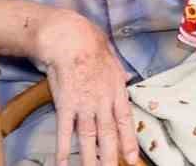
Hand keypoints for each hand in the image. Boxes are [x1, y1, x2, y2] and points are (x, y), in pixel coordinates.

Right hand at [32, 9, 139, 165]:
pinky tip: (63, 164)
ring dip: (90, 159)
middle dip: (111, 156)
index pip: (125, 121)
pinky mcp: (65, 106)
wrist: (72, 41)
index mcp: (117, 91)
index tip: (132, 158)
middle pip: (109, 134)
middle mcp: (103, 102)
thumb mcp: (113, 61)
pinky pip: (65, 132)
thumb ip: (120, 75)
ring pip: (89, 138)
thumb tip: (128, 79)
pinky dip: (64, 150)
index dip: (128, 141)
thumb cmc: (92, 48)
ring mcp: (84, 106)